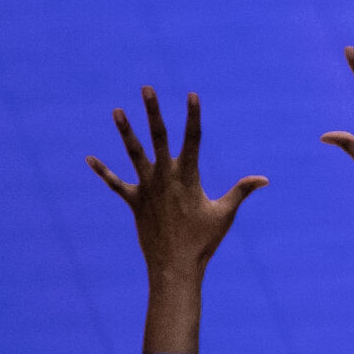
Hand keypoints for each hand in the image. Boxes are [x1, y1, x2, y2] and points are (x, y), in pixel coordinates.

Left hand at [88, 88, 266, 276]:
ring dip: (125, 131)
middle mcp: (165, 177)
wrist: (176, 265)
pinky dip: (103, 172)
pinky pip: (116, 184)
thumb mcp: (225, 213)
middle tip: (146, 88)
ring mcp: (147, 188)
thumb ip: (241, 191)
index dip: (193, 116)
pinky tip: (89, 159)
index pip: (193, 139)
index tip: (191, 95)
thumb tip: (264, 179)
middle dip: (153, 111)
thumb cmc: (204, 241)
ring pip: (134, 153)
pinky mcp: (135, 201)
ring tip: (116, 111)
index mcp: (188, 176)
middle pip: (159, 137)